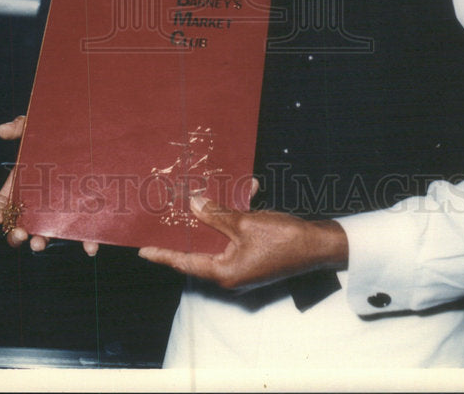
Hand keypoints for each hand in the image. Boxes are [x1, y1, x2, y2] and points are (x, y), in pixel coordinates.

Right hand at [0, 115, 98, 256]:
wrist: (95, 131)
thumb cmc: (61, 129)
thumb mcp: (39, 125)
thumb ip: (21, 126)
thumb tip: (0, 130)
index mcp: (25, 181)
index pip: (5, 201)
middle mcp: (41, 198)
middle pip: (23, 223)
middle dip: (17, 234)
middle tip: (21, 235)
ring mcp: (63, 206)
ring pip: (50, 231)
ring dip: (43, 240)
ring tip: (41, 244)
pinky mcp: (87, 210)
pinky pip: (85, 230)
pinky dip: (86, 241)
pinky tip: (90, 246)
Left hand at [138, 193, 347, 290]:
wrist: (319, 245)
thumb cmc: (284, 239)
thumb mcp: (246, 223)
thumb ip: (217, 214)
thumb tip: (193, 204)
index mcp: (225, 272)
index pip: (186, 262)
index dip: (164, 254)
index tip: (143, 250)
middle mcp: (231, 272)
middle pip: (202, 248)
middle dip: (190, 226)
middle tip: (168, 214)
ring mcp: (244, 264)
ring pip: (221, 237)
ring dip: (218, 214)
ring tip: (205, 193)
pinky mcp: (256, 254)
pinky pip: (239, 233)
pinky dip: (240, 214)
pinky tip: (248, 190)